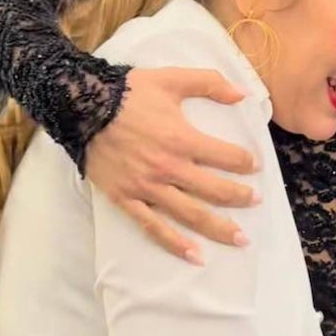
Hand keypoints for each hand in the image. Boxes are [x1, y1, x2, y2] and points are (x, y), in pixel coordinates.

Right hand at [85, 67, 259, 264]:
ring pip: (191, 214)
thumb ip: (210, 82)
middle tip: (256, 201)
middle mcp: (168, 168)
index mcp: (182, 139)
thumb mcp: (171, 78)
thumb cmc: (127, 92)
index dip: (246, 161)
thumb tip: (243, 93)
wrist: (78, 105)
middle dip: (241, 197)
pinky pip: (153, 227)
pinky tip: (196, 257)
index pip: (227, 157)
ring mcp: (146, 186)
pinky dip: (176, 244)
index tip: (254, 165)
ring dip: (219, 228)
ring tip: (241, 239)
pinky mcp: (126, 198)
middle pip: (215, 190)